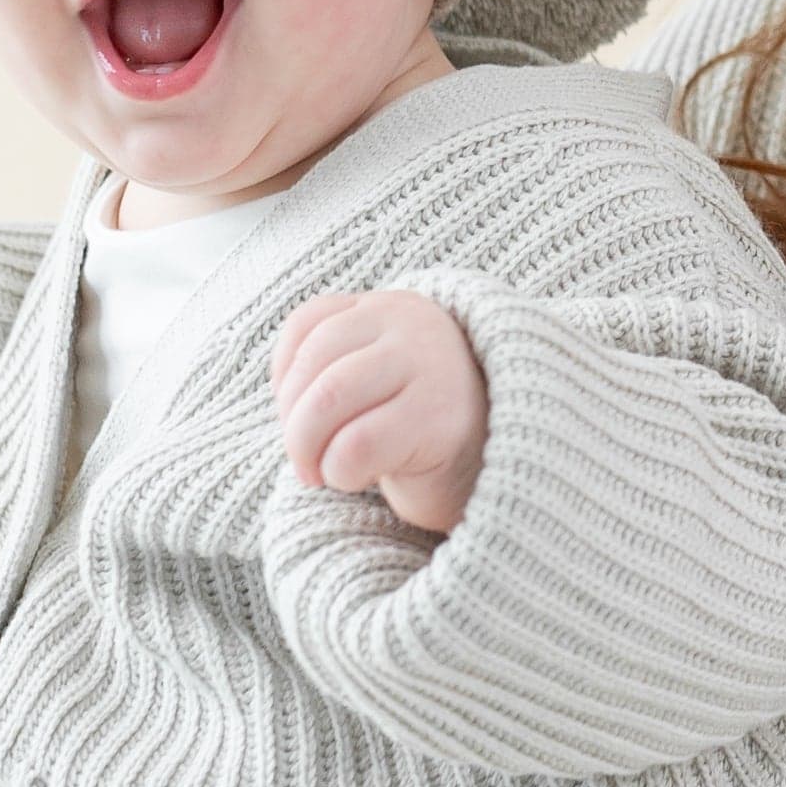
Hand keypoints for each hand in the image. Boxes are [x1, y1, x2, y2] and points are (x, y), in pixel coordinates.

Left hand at [271, 288, 489, 535]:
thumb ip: (338, 363)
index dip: (284, 377)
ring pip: (327, 401)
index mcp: (393, 308)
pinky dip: (340, 470)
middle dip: (292, 426)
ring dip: (309, 450)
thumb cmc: (425, 425)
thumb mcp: (380, 375)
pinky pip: (356, 444)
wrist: (503, 465)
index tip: (297, 415)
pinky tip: (359, 478)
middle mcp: (414, 326)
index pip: (307, 324)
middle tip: (304, 462)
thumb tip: (282, 398)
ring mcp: (432, 368)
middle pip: (313, 367)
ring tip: (322, 472)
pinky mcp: (439, 420)